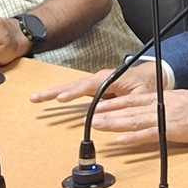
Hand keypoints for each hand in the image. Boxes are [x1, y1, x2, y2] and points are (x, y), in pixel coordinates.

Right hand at [30, 62, 157, 103]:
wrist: (150, 75)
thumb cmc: (146, 85)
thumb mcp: (141, 96)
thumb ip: (125, 103)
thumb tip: (106, 112)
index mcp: (111, 78)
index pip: (90, 86)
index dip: (75, 92)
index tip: (61, 98)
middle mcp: (100, 78)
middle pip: (75, 84)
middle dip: (55, 91)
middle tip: (38, 97)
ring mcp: (95, 82)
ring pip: (72, 86)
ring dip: (54, 92)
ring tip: (36, 98)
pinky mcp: (93, 87)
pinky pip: (75, 90)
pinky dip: (61, 93)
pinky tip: (49, 98)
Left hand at [91, 89, 187, 145]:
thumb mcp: (180, 99)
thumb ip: (165, 104)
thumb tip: (153, 110)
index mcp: (161, 98)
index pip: (132, 100)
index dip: (113, 103)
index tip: (99, 106)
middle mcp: (159, 105)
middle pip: (128, 109)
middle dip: (108, 113)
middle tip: (91, 117)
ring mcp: (163, 117)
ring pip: (134, 120)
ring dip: (114, 123)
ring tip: (98, 125)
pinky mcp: (170, 130)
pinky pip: (148, 135)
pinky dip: (133, 138)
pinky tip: (120, 141)